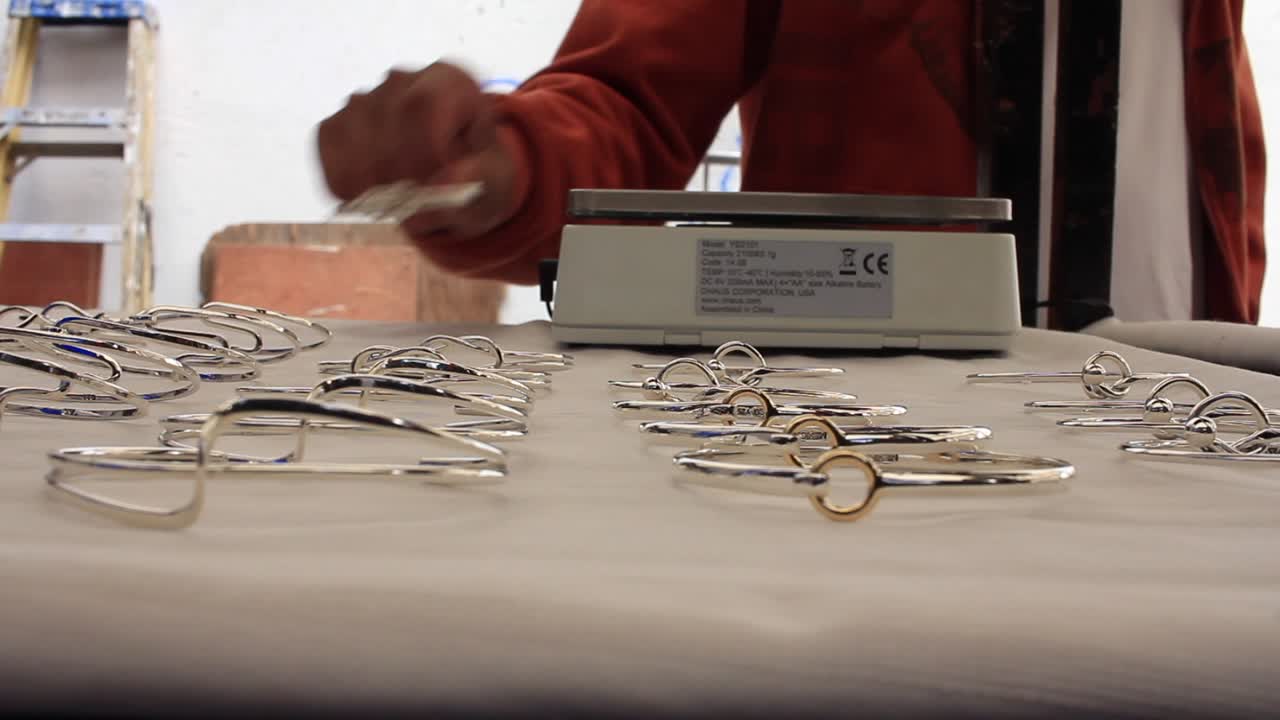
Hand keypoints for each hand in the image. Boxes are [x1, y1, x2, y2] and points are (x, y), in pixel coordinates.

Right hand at [316, 61, 521, 238]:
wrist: (456, 172)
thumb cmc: (479, 172)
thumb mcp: (495, 178)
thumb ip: (477, 177)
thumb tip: (442, 185)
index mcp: (450, 82)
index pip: (421, 106)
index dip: (421, 153)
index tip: (432, 189)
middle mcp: (405, 80)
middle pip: (382, 117)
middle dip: (393, 171)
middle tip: (410, 203)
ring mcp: (368, 96)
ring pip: (348, 129)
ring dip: (365, 178)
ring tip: (392, 202)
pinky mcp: (341, 118)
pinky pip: (327, 141)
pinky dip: (339, 176)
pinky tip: (364, 197)